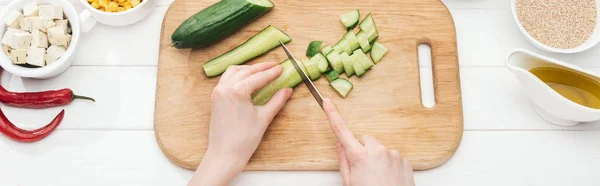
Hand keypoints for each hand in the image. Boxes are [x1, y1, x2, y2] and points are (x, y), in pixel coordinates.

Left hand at [189, 62, 292, 185]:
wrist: (224, 154)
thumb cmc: (244, 139)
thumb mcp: (264, 118)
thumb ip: (277, 101)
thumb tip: (287, 90)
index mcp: (238, 91)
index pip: (258, 77)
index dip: (272, 72)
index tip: (281, 68)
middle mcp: (225, 88)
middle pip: (246, 71)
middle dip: (261, 68)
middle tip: (274, 66)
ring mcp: (217, 92)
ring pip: (233, 72)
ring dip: (247, 69)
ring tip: (260, 70)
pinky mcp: (214, 98)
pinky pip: (225, 79)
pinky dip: (236, 75)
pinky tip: (245, 79)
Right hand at [323, 98, 415, 185]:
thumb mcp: (349, 183)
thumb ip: (343, 161)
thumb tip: (340, 145)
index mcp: (359, 156)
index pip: (341, 131)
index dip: (332, 114)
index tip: (327, 102)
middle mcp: (377, 150)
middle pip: (364, 141)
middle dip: (361, 150)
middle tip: (362, 170)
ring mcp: (392, 154)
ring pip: (379, 149)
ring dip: (376, 159)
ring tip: (377, 178)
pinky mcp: (404, 159)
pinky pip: (391, 156)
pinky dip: (388, 165)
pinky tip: (387, 178)